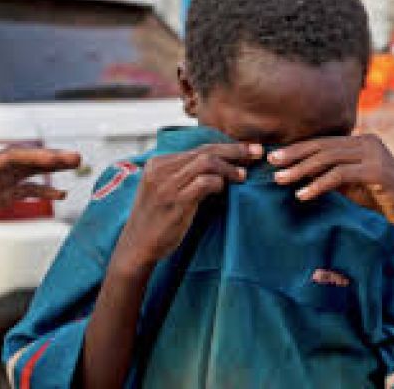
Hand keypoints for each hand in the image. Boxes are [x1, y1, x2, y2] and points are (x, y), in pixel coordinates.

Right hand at [114, 143, 262, 270]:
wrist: (136, 246)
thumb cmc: (156, 220)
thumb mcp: (165, 191)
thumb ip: (184, 176)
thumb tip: (218, 167)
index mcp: (158, 163)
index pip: (198, 148)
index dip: (225, 147)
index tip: (246, 149)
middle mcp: (161, 169)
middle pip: (205, 150)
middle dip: (234, 149)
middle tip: (257, 151)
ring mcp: (167, 184)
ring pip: (206, 162)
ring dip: (230, 167)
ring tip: (244, 175)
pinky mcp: (175, 201)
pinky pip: (204, 182)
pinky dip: (219, 182)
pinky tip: (225, 188)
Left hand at [268, 134, 393, 231]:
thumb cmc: (379, 197)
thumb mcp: (349, 182)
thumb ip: (329, 173)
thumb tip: (299, 172)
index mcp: (361, 139)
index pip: (323, 142)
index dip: (297, 149)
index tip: (275, 157)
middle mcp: (367, 141)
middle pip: (322, 146)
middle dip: (294, 155)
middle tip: (272, 163)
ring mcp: (373, 153)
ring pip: (328, 158)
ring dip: (301, 170)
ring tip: (281, 180)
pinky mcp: (376, 170)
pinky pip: (339, 175)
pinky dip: (318, 184)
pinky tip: (303, 194)